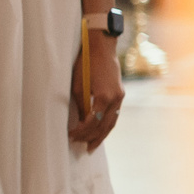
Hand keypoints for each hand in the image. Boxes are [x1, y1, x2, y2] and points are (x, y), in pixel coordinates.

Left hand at [70, 31, 124, 149]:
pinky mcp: (120, 94)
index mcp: (104, 97)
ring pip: (112, 122)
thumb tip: (82, 121)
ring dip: (102, 135)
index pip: (93, 122)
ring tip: (92, 145)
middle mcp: (115, 99)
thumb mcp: (78, 85)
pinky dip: (108, 125)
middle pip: (104, 126)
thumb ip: (82, 104)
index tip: (72, 135)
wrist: (101, 47)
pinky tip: (101, 131)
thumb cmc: (86, 64)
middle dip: (92, 137)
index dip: (82, 131)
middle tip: (80, 145)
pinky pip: (114, 115)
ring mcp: (120, 97)